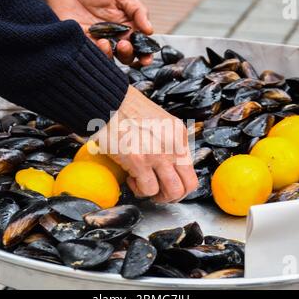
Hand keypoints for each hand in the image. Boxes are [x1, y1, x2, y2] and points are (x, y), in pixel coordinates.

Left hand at [40, 0, 153, 65]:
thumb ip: (138, 12)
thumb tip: (150, 30)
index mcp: (127, 30)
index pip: (139, 47)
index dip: (145, 55)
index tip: (147, 58)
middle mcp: (115, 39)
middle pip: (125, 57)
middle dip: (127, 55)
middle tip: (124, 44)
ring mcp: (98, 43)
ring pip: (109, 59)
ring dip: (110, 55)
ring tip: (106, 43)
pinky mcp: (83, 43)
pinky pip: (91, 54)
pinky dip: (96, 52)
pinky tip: (97, 42)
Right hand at [93, 86, 198, 202]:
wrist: (107, 102)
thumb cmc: (126, 110)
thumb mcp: (159, 122)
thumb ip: (166, 141)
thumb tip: (165, 164)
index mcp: (179, 135)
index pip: (191, 169)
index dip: (178, 181)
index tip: (164, 181)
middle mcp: (173, 145)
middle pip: (188, 185)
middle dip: (173, 196)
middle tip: (158, 193)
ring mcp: (158, 154)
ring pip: (173, 192)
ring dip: (158, 196)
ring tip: (142, 186)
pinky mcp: (140, 161)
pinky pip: (148, 189)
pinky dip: (139, 190)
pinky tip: (130, 178)